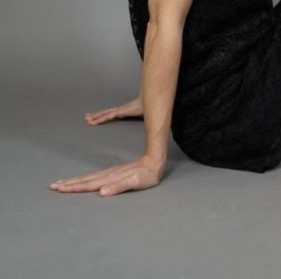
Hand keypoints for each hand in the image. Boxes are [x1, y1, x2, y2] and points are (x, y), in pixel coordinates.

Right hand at [48, 154, 164, 195]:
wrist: (154, 161)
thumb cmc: (147, 175)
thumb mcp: (135, 182)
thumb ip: (119, 187)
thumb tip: (101, 192)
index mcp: (110, 178)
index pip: (88, 184)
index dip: (74, 187)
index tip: (59, 188)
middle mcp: (107, 175)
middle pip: (84, 180)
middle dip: (68, 183)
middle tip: (53, 185)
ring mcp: (110, 173)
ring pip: (88, 177)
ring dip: (74, 180)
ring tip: (62, 182)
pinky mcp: (113, 173)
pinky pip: (94, 176)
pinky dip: (84, 179)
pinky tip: (81, 181)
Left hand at [83, 95, 142, 124]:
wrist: (149, 102)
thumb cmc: (146, 108)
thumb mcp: (140, 115)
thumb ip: (139, 117)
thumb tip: (144, 121)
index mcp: (122, 111)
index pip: (109, 113)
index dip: (102, 115)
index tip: (95, 117)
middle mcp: (119, 110)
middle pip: (104, 113)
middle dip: (95, 115)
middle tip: (86, 117)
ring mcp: (119, 110)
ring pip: (104, 114)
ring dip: (95, 117)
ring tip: (87, 119)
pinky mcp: (120, 111)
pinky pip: (108, 116)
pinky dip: (100, 119)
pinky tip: (94, 121)